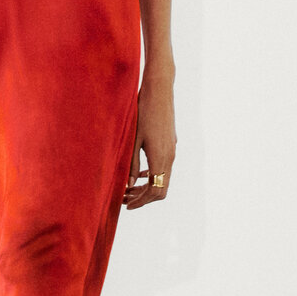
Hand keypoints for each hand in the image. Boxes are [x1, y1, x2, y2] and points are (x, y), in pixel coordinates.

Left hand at [123, 71, 175, 208]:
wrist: (159, 90)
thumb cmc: (142, 112)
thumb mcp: (132, 140)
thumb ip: (131, 165)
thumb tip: (129, 186)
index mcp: (161, 158)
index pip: (156, 191)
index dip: (141, 202)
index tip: (126, 205)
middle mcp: (170, 157)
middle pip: (161, 189)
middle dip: (143, 197)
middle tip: (124, 199)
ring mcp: (172, 150)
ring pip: (162, 178)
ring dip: (146, 186)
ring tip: (128, 188)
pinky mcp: (170, 144)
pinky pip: (163, 167)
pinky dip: (152, 175)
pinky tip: (139, 173)